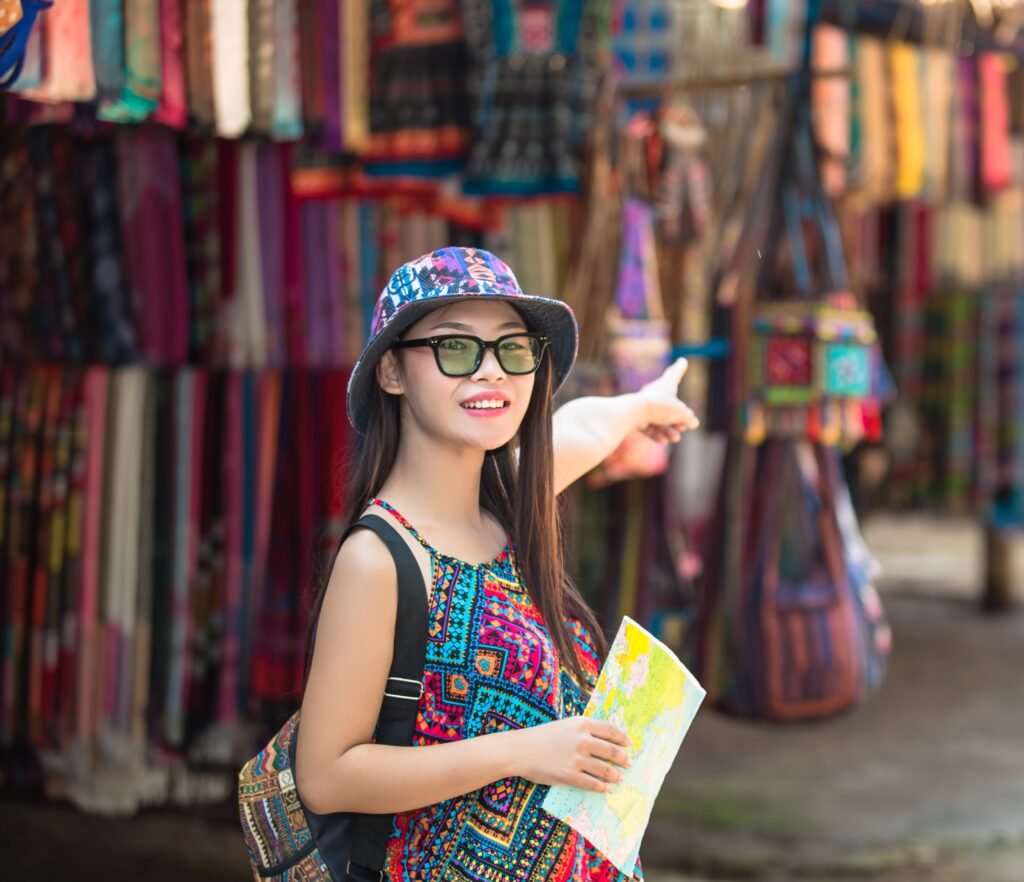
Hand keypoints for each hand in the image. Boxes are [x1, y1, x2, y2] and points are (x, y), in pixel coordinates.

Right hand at [512, 717, 632, 792]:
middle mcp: (582, 740)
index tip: (630, 744)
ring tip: (619, 778)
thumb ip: (584, 730)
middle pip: (612, 751)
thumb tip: (605, 740)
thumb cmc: (542, 737)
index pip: (611, 730)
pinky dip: (602, 787)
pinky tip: (606, 788)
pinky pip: (592, 783)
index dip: (623, 738)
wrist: (520, 750)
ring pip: (605, 769)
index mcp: (582, 724)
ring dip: (615, 775)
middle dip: (623, 759)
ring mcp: (576, 758)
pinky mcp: (569, 775)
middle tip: (628, 763)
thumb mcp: (565, 726)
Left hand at [634, 357, 699, 443]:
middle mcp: (654, 394)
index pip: (674, 374)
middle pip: (670, 406)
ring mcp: (645, 407)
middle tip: (684, 426)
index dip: (680, 368)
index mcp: (665, 385)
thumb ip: (688, 418)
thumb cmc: (660, 407)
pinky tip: (664, 441)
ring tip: (675, 438)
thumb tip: (693, 423)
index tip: (682, 361)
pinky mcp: (637, 420)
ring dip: (670, 431)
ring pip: (661, 421)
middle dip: (678, 419)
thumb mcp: (681, 413)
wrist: (634, 413)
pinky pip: (650, 428)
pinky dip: (658, 434)